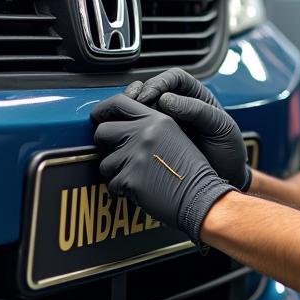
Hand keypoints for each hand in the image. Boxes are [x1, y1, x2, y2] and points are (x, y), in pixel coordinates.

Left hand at [91, 94, 232, 243]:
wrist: (200, 196)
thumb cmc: (191, 171)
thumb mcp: (175, 136)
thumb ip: (150, 126)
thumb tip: (121, 127)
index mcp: (157, 119)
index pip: (119, 102)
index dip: (102, 110)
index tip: (98, 117)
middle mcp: (144, 133)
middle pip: (103, 131)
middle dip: (105, 145)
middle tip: (118, 154)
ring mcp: (135, 155)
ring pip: (105, 162)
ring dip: (116, 171)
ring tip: (137, 176)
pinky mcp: (130, 178)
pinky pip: (112, 183)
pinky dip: (122, 189)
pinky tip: (141, 189)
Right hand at [124, 68, 251, 191]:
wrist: (226, 179)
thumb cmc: (228, 151)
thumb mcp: (220, 127)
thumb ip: (197, 110)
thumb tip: (166, 99)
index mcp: (196, 96)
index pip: (174, 78)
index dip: (159, 82)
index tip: (149, 96)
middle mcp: (178, 106)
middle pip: (152, 89)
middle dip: (139, 94)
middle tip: (131, 106)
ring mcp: (166, 122)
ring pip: (142, 106)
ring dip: (130, 109)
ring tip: (123, 118)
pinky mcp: (156, 139)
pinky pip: (139, 127)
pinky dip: (130, 127)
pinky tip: (126, 133)